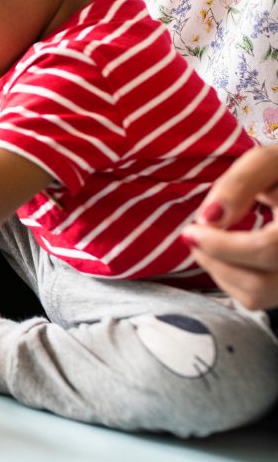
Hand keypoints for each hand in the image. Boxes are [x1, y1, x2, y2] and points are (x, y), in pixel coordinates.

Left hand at [184, 145, 277, 309]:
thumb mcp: (270, 163)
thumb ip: (240, 184)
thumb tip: (208, 219)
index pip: (267, 249)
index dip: (222, 245)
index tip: (191, 230)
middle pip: (260, 283)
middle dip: (215, 260)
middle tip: (193, 235)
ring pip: (257, 296)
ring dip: (219, 270)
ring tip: (208, 241)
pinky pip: (259, 298)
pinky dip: (232, 279)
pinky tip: (227, 253)